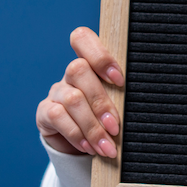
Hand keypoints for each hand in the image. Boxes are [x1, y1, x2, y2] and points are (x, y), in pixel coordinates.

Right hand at [36, 27, 123, 156]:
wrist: (83, 145)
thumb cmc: (106, 118)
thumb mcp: (116, 104)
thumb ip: (121, 96)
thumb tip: (142, 104)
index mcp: (90, 64)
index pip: (83, 38)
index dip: (99, 54)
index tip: (119, 80)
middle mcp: (71, 74)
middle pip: (78, 69)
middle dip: (101, 102)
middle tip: (115, 128)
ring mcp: (56, 91)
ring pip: (72, 98)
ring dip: (92, 126)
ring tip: (107, 147)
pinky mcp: (45, 112)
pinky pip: (58, 117)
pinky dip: (77, 134)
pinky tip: (89, 147)